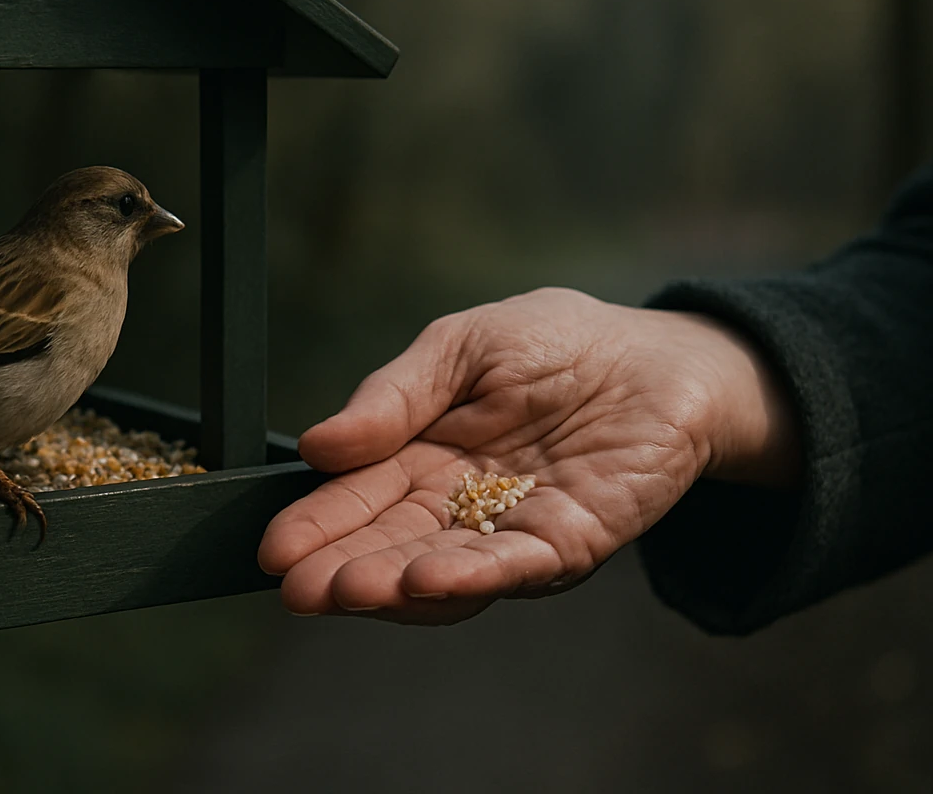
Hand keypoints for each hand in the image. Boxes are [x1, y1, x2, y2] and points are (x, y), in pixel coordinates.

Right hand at [259, 287, 798, 622]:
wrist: (659, 356)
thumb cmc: (556, 343)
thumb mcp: (460, 348)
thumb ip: (394, 396)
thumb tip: (317, 444)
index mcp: (422, 459)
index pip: (358, 498)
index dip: (315, 524)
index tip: (273, 548)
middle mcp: (459, 508)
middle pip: (390, 546)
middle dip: (341, 569)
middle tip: (295, 588)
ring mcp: (512, 532)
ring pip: (443, 570)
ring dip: (394, 584)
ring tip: (347, 590)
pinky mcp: (571, 543)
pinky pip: (518, 566)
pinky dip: (474, 575)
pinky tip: (427, 578)